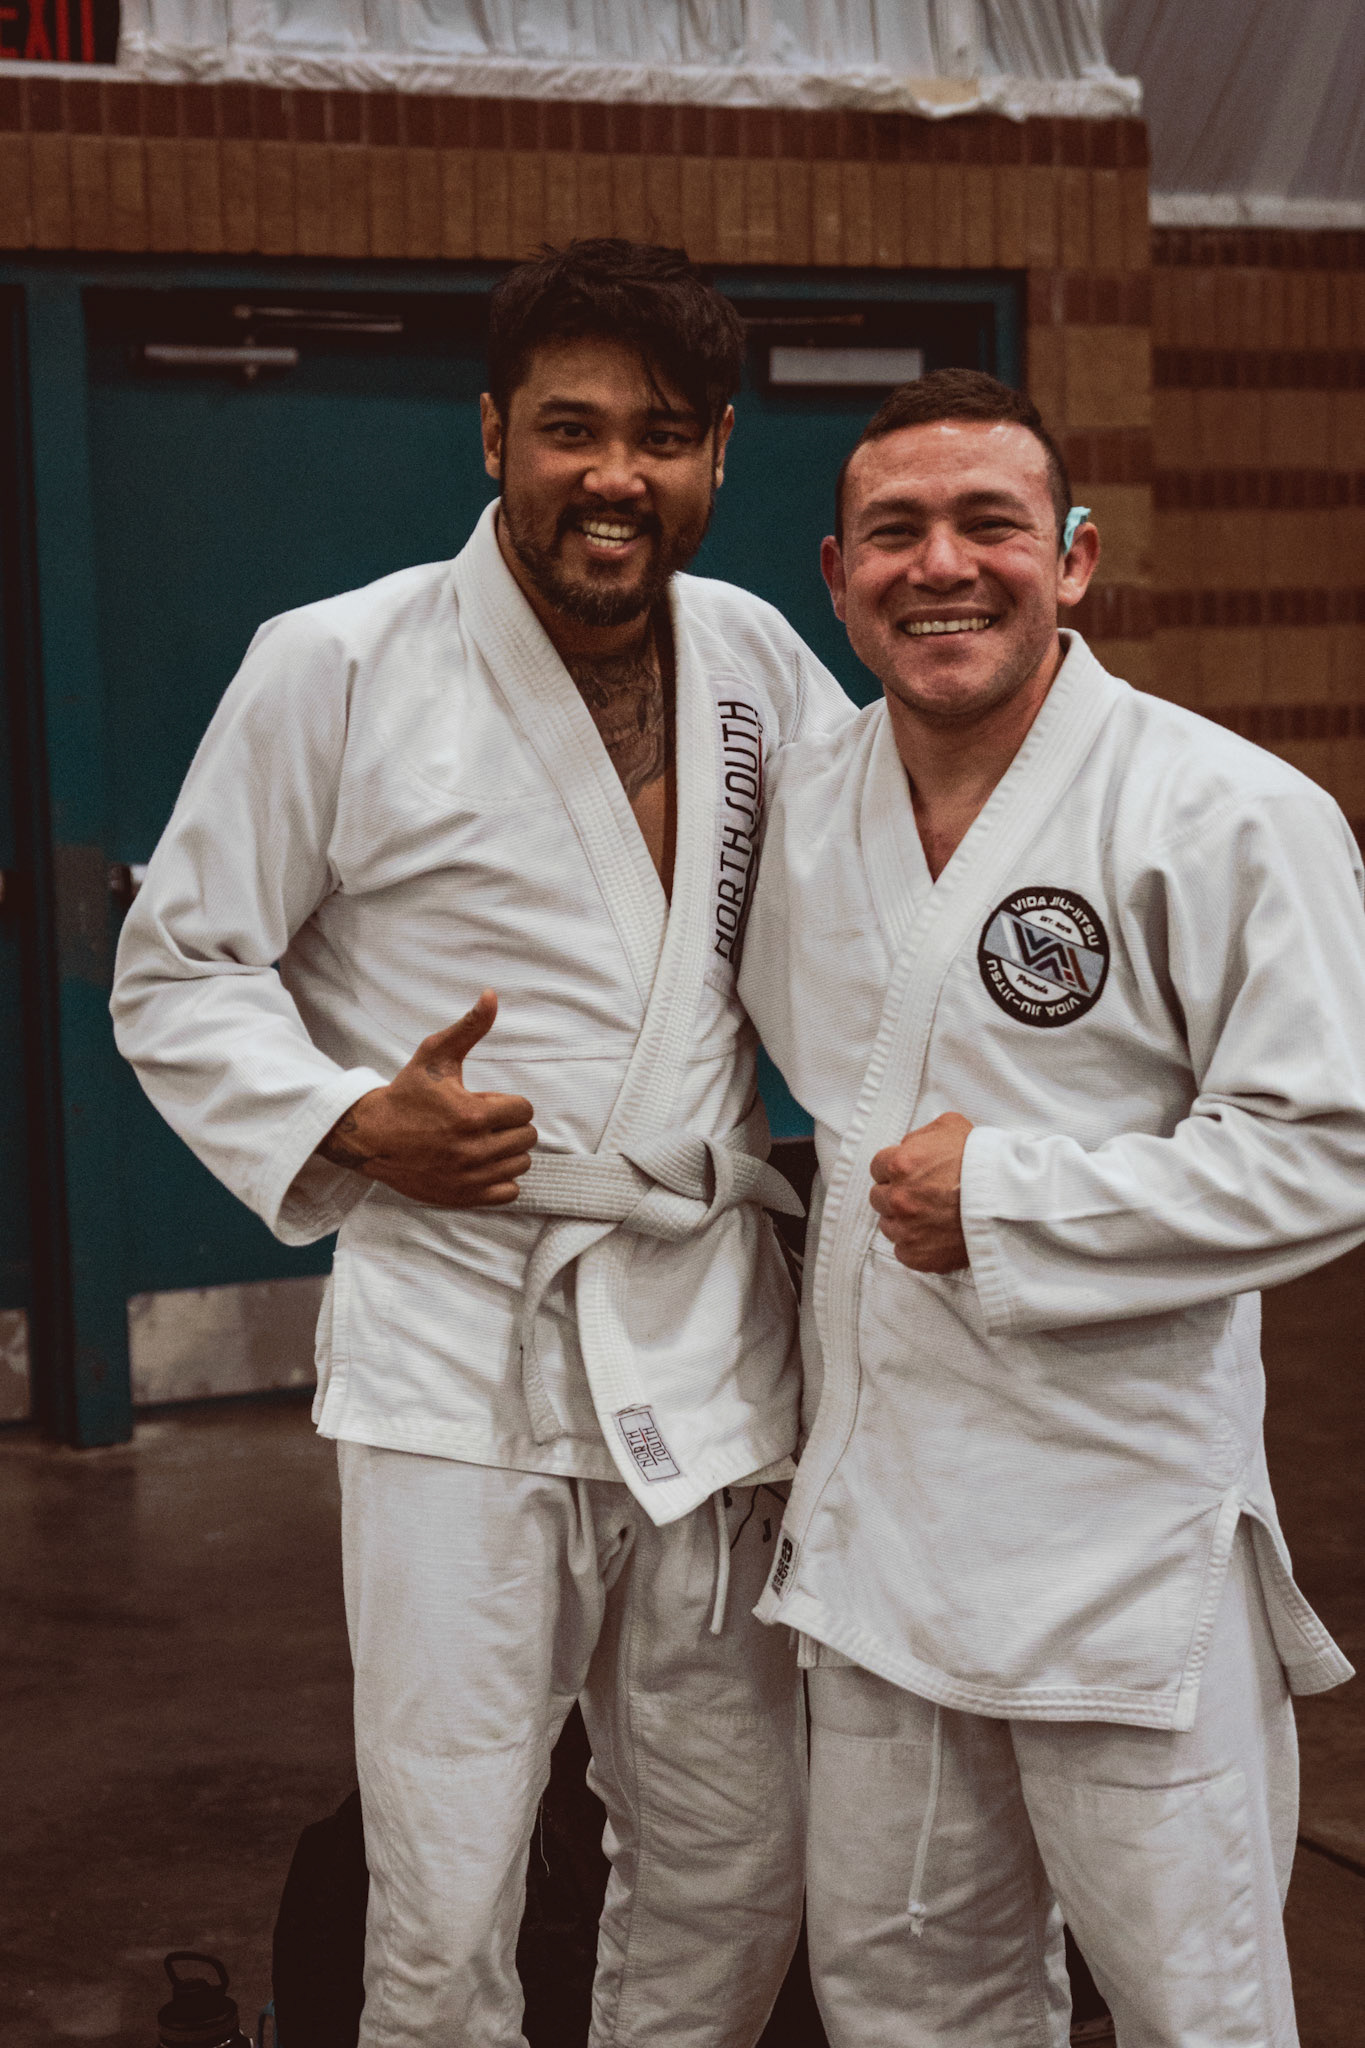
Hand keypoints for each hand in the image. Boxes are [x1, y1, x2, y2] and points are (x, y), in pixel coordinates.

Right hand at [316, 990, 535, 1207]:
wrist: (371, 1136)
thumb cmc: (406, 1094)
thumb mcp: (435, 1054)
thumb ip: (469, 1027)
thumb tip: (492, 995)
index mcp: (472, 1115)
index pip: (525, 1110)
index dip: (509, 1103)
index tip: (487, 1103)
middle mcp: (473, 1150)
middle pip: (526, 1138)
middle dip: (510, 1126)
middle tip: (485, 1122)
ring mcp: (469, 1177)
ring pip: (520, 1165)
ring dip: (508, 1152)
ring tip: (483, 1141)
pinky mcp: (464, 1197)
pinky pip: (508, 1193)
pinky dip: (502, 1180)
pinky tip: (482, 1165)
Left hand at [869, 1112, 972, 1272]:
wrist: (1011, 1198)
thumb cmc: (984, 1160)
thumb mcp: (951, 1126)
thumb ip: (921, 1135)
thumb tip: (909, 1145)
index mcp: (900, 1164)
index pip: (877, 1167)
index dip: (895, 1169)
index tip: (910, 1174)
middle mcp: (899, 1198)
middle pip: (879, 1198)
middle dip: (897, 1194)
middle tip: (922, 1194)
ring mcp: (907, 1230)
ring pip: (889, 1226)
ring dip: (904, 1221)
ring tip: (931, 1216)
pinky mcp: (918, 1255)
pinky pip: (904, 1252)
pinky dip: (916, 1245)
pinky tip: (935, 1235)